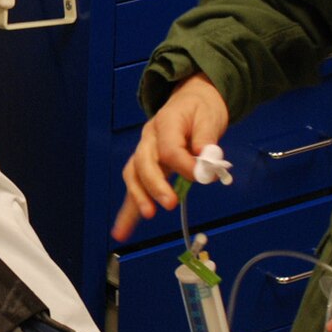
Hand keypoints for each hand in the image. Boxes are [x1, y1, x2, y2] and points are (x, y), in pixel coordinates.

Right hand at [111, 74, 228, 240]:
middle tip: (170, 203)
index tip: (202, 177)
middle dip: (154, 185)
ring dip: (138, 196)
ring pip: (133, 174)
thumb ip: (207, 139)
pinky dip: (127, 211)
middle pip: (143, 162)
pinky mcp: (145, 166)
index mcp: (165, 122)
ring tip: (148, 215)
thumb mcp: (210, 117)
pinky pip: (134, 187)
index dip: (183, 165)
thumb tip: (207, 159)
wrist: (192, 99)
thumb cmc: (201, 109)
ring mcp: (143, 152)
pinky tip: (121, 232)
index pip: (169, 148)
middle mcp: (149, 138)